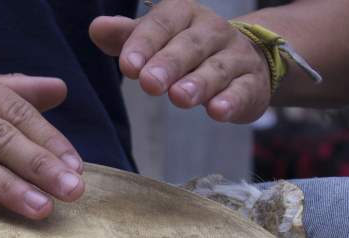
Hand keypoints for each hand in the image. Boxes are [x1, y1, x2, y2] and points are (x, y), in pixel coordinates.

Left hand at [89, 0, 270, 123]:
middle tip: (149, 83)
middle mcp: (212, 32)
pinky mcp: (251, 85)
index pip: (163, 23)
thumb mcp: (155, 40)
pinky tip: (217, 112)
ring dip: (198, 83)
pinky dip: (231, 101)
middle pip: (190, 45)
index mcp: (184, 15)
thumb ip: (126, 37)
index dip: (144, 43)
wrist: (244, 59)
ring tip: (179, 97)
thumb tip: (96, 29)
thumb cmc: (186, 50)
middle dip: (169, 63)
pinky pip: (243, 90)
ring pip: (217, 68)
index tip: (127, 67)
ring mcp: (236, 57)